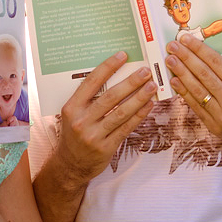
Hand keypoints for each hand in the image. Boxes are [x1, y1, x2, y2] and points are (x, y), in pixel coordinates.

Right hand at [54, 52, 156, 183]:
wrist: (70, 165)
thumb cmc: (74, 134)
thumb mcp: (72, 115)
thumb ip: (87, 99)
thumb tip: (114, 76)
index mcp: (71, 107)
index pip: (91, 82)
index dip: (108, 67)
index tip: (123, 55)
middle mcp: (81, 120)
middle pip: (110, 96)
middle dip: (131, 82)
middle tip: (146, 71)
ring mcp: (93, 135)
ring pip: (121, 112)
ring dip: (139, 97)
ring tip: (152, 85)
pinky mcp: (105, 147)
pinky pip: (126, 128)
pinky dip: (139, 115)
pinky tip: (149, 104)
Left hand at [164, 35, 221, 146]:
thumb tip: (203, 58)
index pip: (216, 63)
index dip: (199, 49)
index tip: (186, 39)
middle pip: (204, 74)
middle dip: (186, 58)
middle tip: (173, 46)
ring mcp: (221, 115)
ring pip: (197, 89)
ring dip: (181, 73)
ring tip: (170, 61)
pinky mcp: (214, 126)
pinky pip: (195, 106)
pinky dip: (184, 92)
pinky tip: (175, 81)